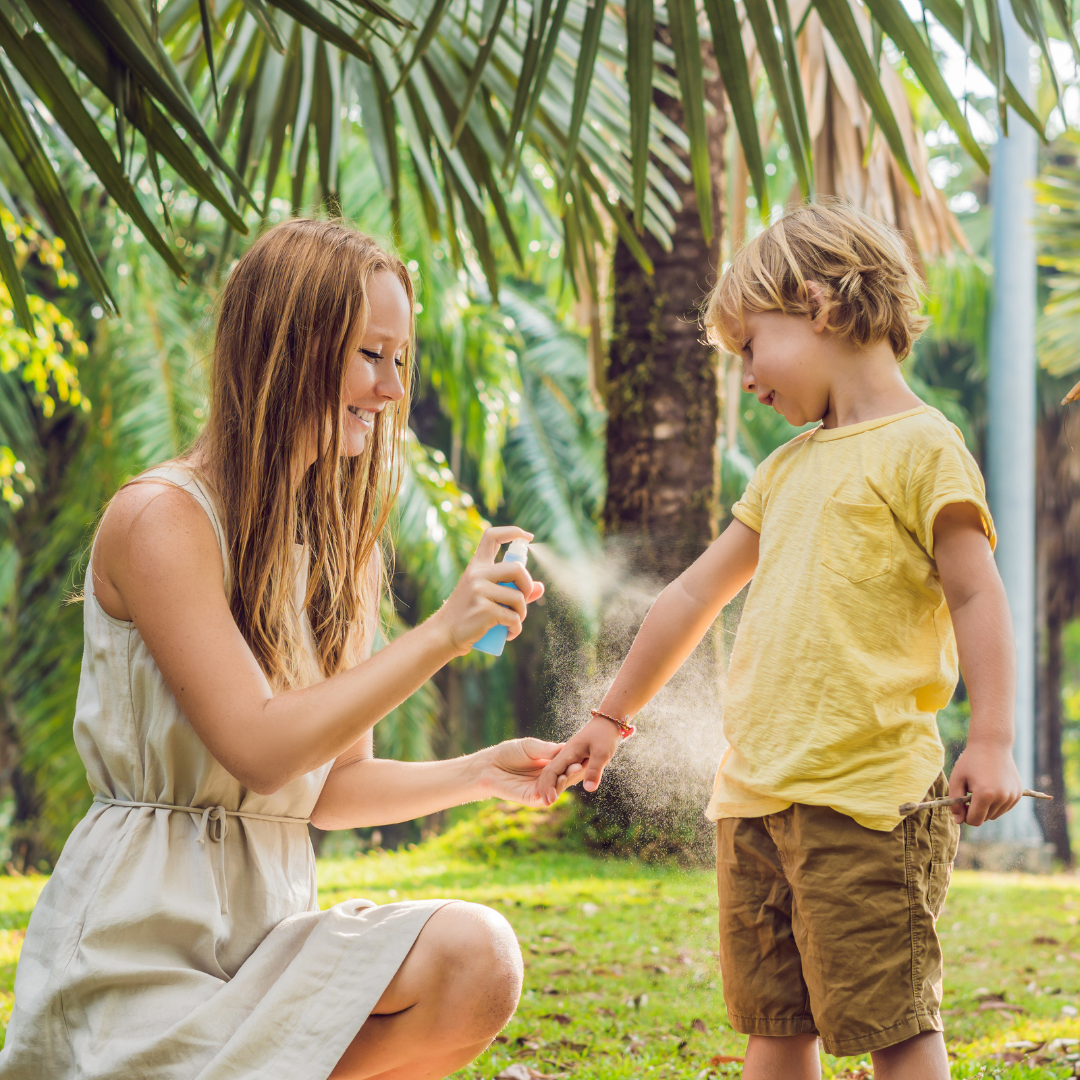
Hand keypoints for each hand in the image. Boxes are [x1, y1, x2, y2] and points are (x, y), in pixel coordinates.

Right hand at [428, 526, 544, 654]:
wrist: (444, 634)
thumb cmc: (468, 614)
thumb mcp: (487, 596)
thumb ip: (513, 590)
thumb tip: (540, 587)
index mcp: (477, 566)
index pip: (492, 536)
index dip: (512, 531)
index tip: (528, 537)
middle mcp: (477, 574)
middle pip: (517, 568)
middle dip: (527, 586)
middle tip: (522, 600)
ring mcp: (479, 591)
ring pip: (518, 597)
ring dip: (522, 613)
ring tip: (512, 623)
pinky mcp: (483, 610)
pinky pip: (513, 617)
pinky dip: (516, 628)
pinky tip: (509, 633)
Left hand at [479, 738, 584, 806]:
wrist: (488, 766)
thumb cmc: (508, 752)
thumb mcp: (530, 746)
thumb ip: (546, 749)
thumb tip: (565, 748)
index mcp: (550, 764)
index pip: (567, 763)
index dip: (575, 759)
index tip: (584, 754)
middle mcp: (548, 778)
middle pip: (565, 777)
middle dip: (572, 772)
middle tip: (578, 766)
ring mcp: (540, 789)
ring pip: (557, 789)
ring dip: (564, 782)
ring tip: (569, 773)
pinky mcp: (530, 798)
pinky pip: (543, 799)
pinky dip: (550, 793)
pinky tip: (554, 786)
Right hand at [535, 717, 622, 806]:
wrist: (609, 720)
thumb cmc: (606, 735)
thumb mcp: (602, 753)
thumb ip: (594, 770)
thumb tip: (589, 789)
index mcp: (568, 752)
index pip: (551, 771)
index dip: (548, 787)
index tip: (549, 802)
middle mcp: (566, 754)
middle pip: (549, 772)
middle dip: (546, 787)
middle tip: (546, 804)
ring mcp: (570, 754)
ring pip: (556, 770)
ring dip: (551, 784)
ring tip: (550, 798)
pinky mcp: (575, 755)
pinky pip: (564, 768)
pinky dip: (559, 778)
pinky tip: (561, 785)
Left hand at [948, 740, 1022, 825]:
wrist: (992, 745)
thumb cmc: (970, 761)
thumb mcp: (956, 779)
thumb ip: (954, 802)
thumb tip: (958, 821)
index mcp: (985, 795)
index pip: (974, 821)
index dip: (965, 815)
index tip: (961, 805)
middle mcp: (1002, 798)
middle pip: (985, 818)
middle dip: (975, 810)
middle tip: (970, 792)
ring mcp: (1012, 796)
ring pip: (995, 814)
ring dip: (986, 807)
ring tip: (980, 788)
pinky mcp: (1018, 794)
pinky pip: (1004, 808)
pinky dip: (996, 803)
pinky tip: (991, 787)